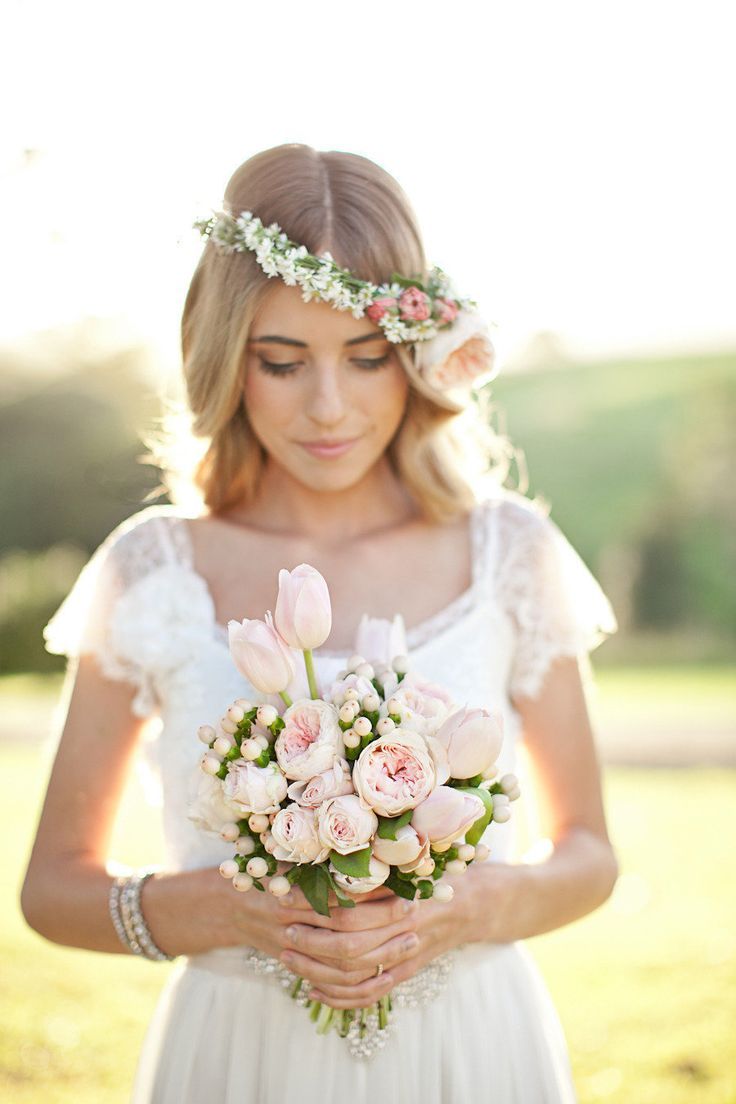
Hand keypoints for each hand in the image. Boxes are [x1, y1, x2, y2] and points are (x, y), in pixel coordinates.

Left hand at [273, 875, 473, 1009]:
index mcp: (402, 900)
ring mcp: (405, 957)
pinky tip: (312, 992)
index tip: (287, 897)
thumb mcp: (407, 862)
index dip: (315, 906)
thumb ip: (371, 866)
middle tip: (285, 931)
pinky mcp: (405, 974)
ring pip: (355, 976)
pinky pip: (369, 994)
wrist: (472, 905)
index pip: (350, 911)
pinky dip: (338, 998)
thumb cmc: (435, 873)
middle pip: (350, 947)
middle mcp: (403, 932)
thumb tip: (321, 861)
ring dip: (317, 971)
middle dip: (311, 941)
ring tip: (289, 958)